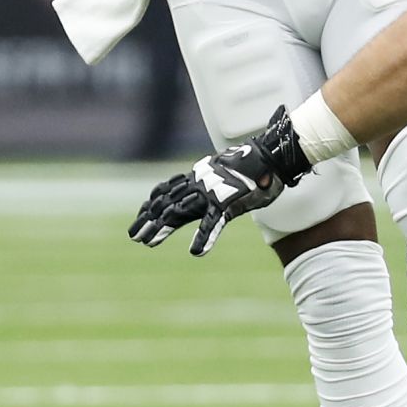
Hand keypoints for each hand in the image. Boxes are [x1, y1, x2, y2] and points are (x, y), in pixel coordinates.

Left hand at [129, 107, 311, 257]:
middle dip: (149, 219)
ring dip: (163, 228)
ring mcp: (212, 192)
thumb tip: (210, 176)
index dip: (152, 204)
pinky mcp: (228, 202)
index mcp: (199, 177)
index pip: (168, 190)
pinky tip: (196, 251)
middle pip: (167, 202)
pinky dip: (204, 238)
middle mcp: (200, 184)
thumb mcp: (228, 170)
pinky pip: (213, 222)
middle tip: (134, 236)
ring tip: (148, 242)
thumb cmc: (255, 163)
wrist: (272, 155)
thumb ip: (217, 177)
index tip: (141, 215)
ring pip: (181, 211)